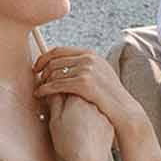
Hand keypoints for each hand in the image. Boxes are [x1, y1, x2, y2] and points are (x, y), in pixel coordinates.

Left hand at [34, 45, 154, 145]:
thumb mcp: (100, 75)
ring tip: (38, 89)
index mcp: (91, 54)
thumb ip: (85, 68)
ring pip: (53, 72)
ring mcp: (86, 70)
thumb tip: (66, 67)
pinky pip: (56, 84)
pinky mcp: (83, 83)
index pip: (60, 50)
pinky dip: (45, 89)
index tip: (38, 66)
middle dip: (42, 70)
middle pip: (54, 60)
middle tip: (36, 79)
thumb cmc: (110, 97)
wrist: (123, 110)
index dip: (45, 58)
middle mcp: (88, 58)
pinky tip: (40, 94)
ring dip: (43, 81)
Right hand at [47, 90, 113, 160]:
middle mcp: (93, 101)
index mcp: (78, 97)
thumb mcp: (55, 120)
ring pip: (89, 106)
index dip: (58, 90)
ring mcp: (103, 113)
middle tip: (62, 115)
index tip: (52, 98)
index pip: (67, 85)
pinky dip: (91, 121)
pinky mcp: (109, 124)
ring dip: (81, 110)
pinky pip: (97, 118)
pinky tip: (85, 132)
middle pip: (79, 94)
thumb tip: (53, 89)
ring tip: (73, 127)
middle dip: (69, 99)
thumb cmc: (69, 143)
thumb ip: (54, 101)